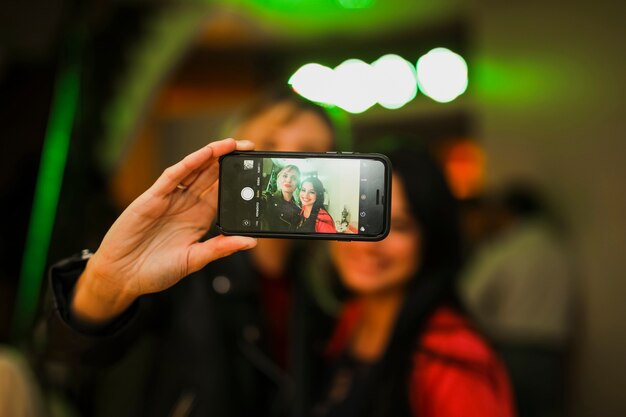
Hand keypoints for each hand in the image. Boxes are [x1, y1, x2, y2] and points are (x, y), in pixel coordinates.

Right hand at [72, 138, 256, 323]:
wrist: (121, 276)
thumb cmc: (156, 270)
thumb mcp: (194, 260)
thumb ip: (221, 249)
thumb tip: (251, 242)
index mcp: (200, 218)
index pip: (223, 192)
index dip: (239, 180)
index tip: (257, 170)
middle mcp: (187, 204)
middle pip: (211, 176)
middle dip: (230, 161)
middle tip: (251, 147)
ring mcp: (170, 198)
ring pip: (195, 170)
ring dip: (213, 155)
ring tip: (233, 144)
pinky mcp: (153, 197)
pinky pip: (174, 176)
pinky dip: (189, 163)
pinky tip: (205, 154)